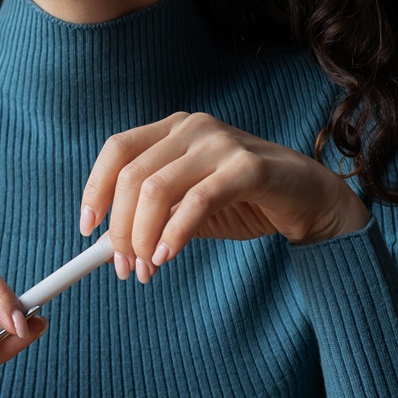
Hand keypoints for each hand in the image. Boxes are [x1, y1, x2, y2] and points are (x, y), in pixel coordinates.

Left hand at [79, 112, 370, 281]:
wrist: (311, 201)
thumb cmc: (246, 200)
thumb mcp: (189, 206)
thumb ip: (153, 216)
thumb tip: (107, 243)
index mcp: (174, 129)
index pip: (117, 151)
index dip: (95, 189)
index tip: (87, 229)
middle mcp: (193, 128)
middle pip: (132, 176)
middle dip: (120, 228)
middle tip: (123, 266)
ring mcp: (221, 143)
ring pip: (157, 190)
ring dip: (142, 237)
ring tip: (145, 269)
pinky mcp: (248, 167)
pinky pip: (196, 202)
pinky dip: (174, 234)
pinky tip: (167, 256)